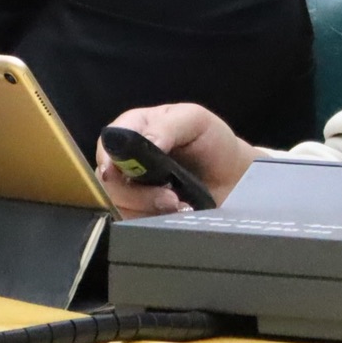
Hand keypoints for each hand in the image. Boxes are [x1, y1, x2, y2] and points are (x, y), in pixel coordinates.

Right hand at [96, 104, 257, 216]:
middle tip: (168, 197)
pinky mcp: (139, 211)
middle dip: (135, 193)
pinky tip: (175, 214)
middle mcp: (126, 159)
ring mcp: (131, 187)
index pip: (108, 142)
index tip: (119, 172)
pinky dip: (151, 221)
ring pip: (118, 204)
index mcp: (135, 128)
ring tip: (178, 205)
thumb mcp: (195, 120)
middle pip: (108, 180)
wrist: (234, 177)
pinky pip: (131, 222)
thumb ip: (169, 126)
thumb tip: (148, 141)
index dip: (109, 158)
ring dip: (146, 209)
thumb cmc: (212, 142)